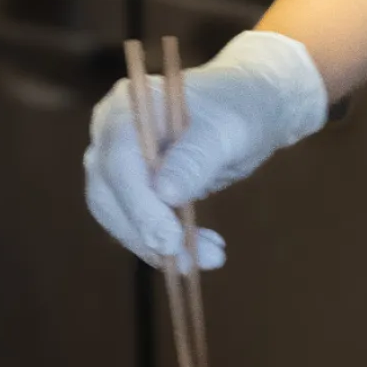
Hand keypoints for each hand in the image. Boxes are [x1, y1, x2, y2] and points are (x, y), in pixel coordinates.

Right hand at [85, 30, 327, 269]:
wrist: (255, 105)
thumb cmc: (243, 106)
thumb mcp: (228, 129)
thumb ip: (197, 156)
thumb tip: (163, 193)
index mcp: (127, 107)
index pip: (119, 162)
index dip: (139, 205)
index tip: (169, 241)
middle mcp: (111, 135)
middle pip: (111, 197)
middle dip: (150, 235)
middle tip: (191, 262)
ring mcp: (119, 163)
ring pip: (123, 219)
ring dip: (162, 247)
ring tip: (212, 256)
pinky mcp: (134, 189)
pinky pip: (140, 224)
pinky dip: (169, 243)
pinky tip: (205, 250)